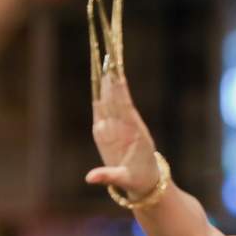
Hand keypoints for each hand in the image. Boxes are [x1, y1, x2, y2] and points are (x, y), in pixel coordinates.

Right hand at [85, 68, 160, 197]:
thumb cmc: (137, 179)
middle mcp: (123, 126)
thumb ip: (107, 176)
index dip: (118, 89)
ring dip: (108, 79)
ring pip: (110, 98)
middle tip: (111, 53)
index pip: (123, 106)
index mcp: (131, 133)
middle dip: (113, 76)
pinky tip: (101, 77)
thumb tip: (90, 178)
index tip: (116, 71)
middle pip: (116, 96)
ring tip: (107, 58)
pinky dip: (101, 93)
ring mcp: (115, 126)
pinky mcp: (106, 130)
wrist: (145, 183)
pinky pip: (103, 108)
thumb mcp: (123, 179)